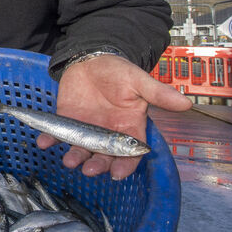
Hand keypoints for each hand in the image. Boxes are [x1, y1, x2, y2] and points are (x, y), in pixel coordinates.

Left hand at [42, 54, 191, 179]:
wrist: (90, 58)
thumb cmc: (118, 71)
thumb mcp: (138, 80)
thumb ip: (158, 94)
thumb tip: (186, 103)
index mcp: (128, 128)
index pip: (129, 154)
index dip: (125, 165)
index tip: (118, 173)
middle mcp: (106, 134)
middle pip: (103, 157)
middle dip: (97, 166)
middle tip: (90, 170)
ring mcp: (85, 130)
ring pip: (80, 151)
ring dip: (75, 158)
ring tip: (70, 161)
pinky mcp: (66, 122)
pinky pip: (57, 135)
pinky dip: (49, 140)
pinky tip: (44, 142)